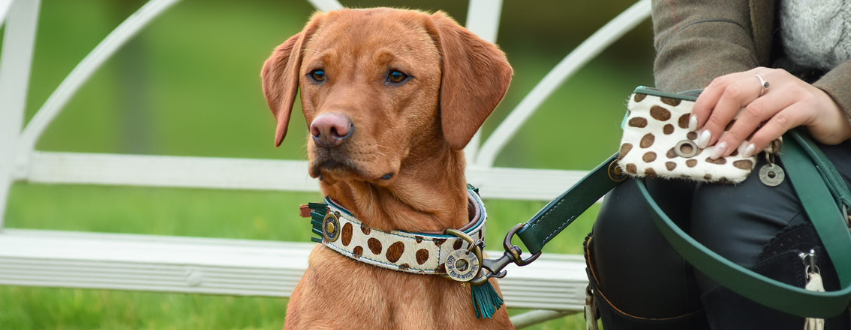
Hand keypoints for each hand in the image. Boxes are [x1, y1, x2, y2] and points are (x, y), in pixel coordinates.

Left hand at [690, 67, 850, 158]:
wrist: (834, 112)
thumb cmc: (790, 113)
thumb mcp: (761, 106)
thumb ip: (738, 111)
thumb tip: (706, 130)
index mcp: (755, 75)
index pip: (721, 83)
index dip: (703, 105)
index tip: (693, 126)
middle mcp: (771, 77)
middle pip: (733, 94)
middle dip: (715, 120)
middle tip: (705, 142)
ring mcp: (790, 90)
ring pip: (754, 110)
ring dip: (734, 134)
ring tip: (722, 152)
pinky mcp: (806, 105)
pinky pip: (778, 122)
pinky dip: (760, 138)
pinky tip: (749, 151)